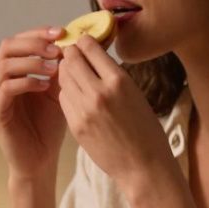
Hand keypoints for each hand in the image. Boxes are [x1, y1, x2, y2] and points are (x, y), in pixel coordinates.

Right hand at [0, 27, 66, 180]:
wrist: (41, 160)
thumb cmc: (49, 127)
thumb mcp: (58, 91)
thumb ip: (58, 68)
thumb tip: (68, 42)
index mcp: (12, 72)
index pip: (18, 41)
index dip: (38, 33)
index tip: (61, 32)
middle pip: (7, 47)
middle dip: (33, 43)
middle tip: (56, 48)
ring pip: (4, 65)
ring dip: (31, 61)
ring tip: (54, 67)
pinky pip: (6, 88)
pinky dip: (26, 82)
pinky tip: (44, 86)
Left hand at [58, 36, 177, 195]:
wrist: (142, 166)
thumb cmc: (145, 130)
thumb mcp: (134, 93)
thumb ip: (112, 75)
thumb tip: (92, 57)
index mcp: (118, 81)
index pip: (90, 48)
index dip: (83, 42)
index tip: (83, 42)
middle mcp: (99, 93)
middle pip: (71, 61)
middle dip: (70, 54)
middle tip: (72, 54)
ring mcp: (84, 110)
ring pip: (63, 79)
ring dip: (66, 73)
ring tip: (74, 74)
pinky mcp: (76, 126)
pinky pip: (64, 99)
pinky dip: (67, 92)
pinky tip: (75, 94)